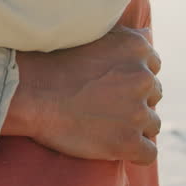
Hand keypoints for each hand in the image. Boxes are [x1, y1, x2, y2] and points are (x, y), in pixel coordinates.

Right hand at [3, 25, 162, 164]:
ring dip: (134, 126)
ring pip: (151, 123)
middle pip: (153, 95)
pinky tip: (117, 147)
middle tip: (104, 105)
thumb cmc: (55, 62)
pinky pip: (148, 153)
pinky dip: (135, 152)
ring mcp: (138, 111)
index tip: (111, 85)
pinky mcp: (129, 142)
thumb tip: (148, 33)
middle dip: (134, 101)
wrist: (31, 92)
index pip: (152, 68)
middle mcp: (144, 77)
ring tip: (106, 125)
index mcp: (138, 48)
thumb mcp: (94, 36)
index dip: (132, 78)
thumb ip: (126, 37)